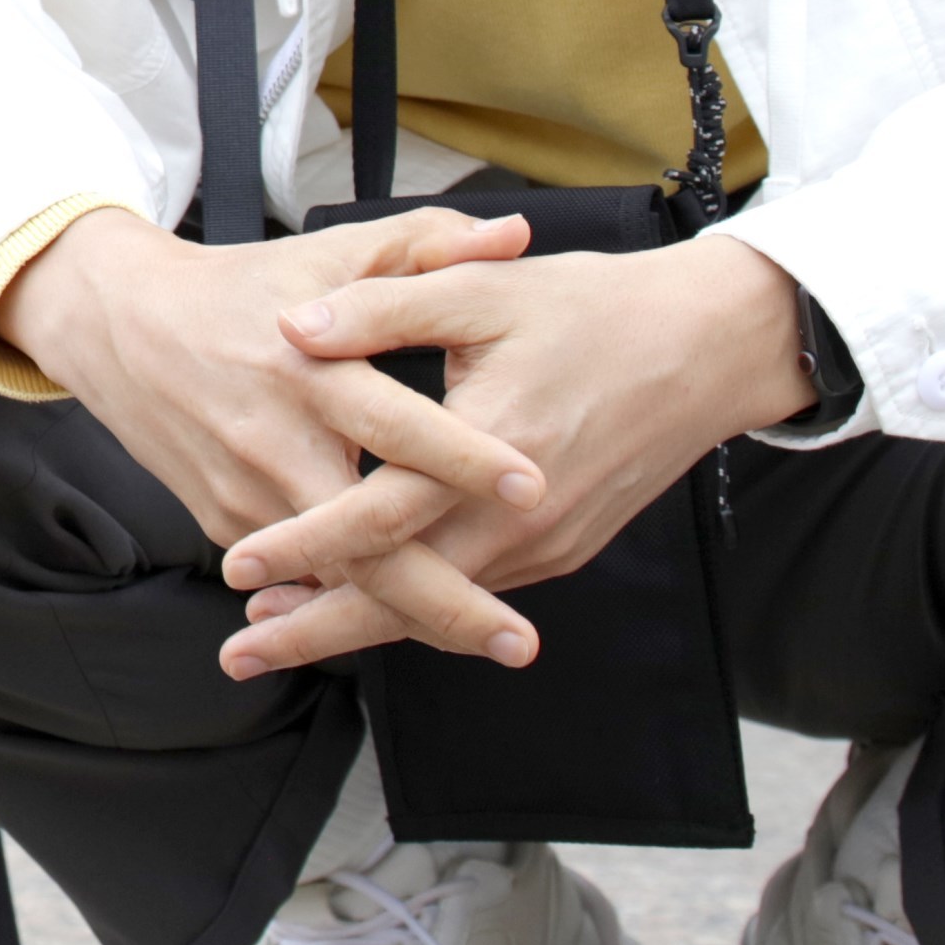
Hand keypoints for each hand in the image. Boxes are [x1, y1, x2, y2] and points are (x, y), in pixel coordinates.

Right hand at [0, 203, 551, 680]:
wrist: (120, 326)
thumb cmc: (244, 288)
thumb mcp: (332, 252)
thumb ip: (427, 245)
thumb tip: (516, 233)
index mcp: (310, 368)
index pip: (395, 424)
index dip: (463, 459)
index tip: (534, 487)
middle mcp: (274, 441)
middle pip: (366, 542)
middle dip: (447, 600)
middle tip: (522, 643)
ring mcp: (246, 493)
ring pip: (336, 576)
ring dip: (413, 617)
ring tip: (494, 642)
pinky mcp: (226, 523)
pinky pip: (302, 573)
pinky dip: (357, 600)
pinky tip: (422, 623)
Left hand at [205, 236, 819, 679]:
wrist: (706, 347)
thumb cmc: (589, 308)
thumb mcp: (481, 287)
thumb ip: (383, 308)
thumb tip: (292, 329)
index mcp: (492, 446)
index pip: (383, 516)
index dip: (307, 546)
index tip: (238, 569)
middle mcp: (523, 516)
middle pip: (405, 593)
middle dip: (317, 630)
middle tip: (238, 658)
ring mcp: (548, 542)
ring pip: (440, 603)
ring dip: (360, 624)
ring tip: (276, 638)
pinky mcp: (563, 548)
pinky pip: (476, 588)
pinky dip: (415, 604)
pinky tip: (361, 602)